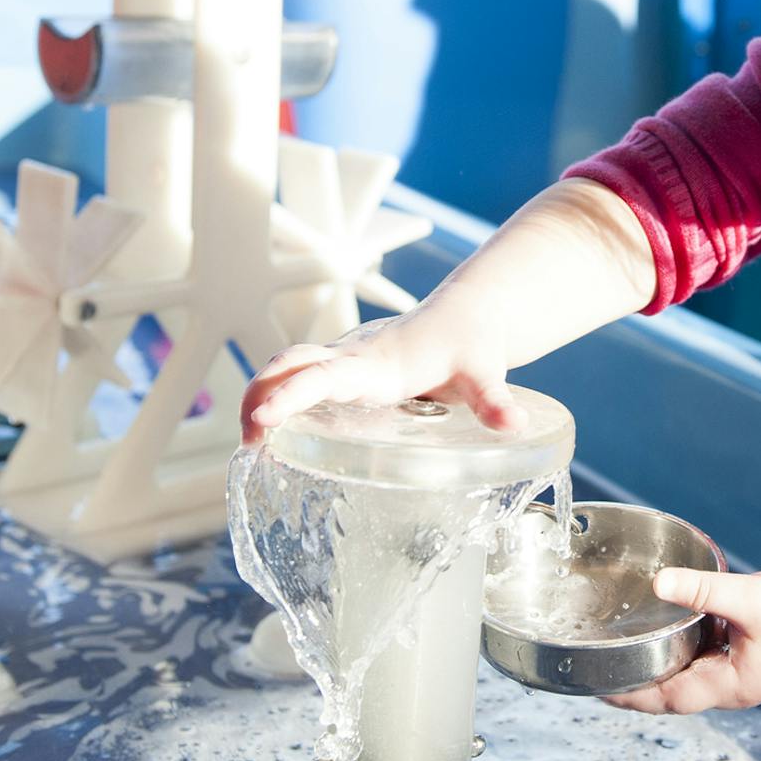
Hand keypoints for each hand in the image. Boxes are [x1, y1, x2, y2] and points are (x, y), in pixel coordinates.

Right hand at [240, 305, 525, 443]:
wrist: (467, 313)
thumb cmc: (470, 339)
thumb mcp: (484, 371)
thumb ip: (493, 400)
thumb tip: (511, 425)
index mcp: (376, 362)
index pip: (322, 376)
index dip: (290, 396)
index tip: (262, 420)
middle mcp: (351, 358)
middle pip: (288, 367)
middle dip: (258, 398)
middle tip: (249, 444)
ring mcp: (344, 361)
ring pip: (288, 369)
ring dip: (261, 398)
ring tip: (252, 447)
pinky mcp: (344, 369)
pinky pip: (299, 378)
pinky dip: (275, 398)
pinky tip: (272, 435)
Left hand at [606, 567, 760, 714]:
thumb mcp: (751, 598)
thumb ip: (703, 590)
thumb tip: (658, 584)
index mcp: (730, 686)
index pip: (667, 700)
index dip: (630, 695)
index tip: (596, 685)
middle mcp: (729, 688)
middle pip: (670, 695)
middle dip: (634, 684)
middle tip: (596, 667)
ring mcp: (736, 675)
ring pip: (684, 678)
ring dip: (654, 667)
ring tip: (618, 649)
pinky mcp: (742, 658)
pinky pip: (700, 660)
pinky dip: (677, 651)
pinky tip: (661, 630)